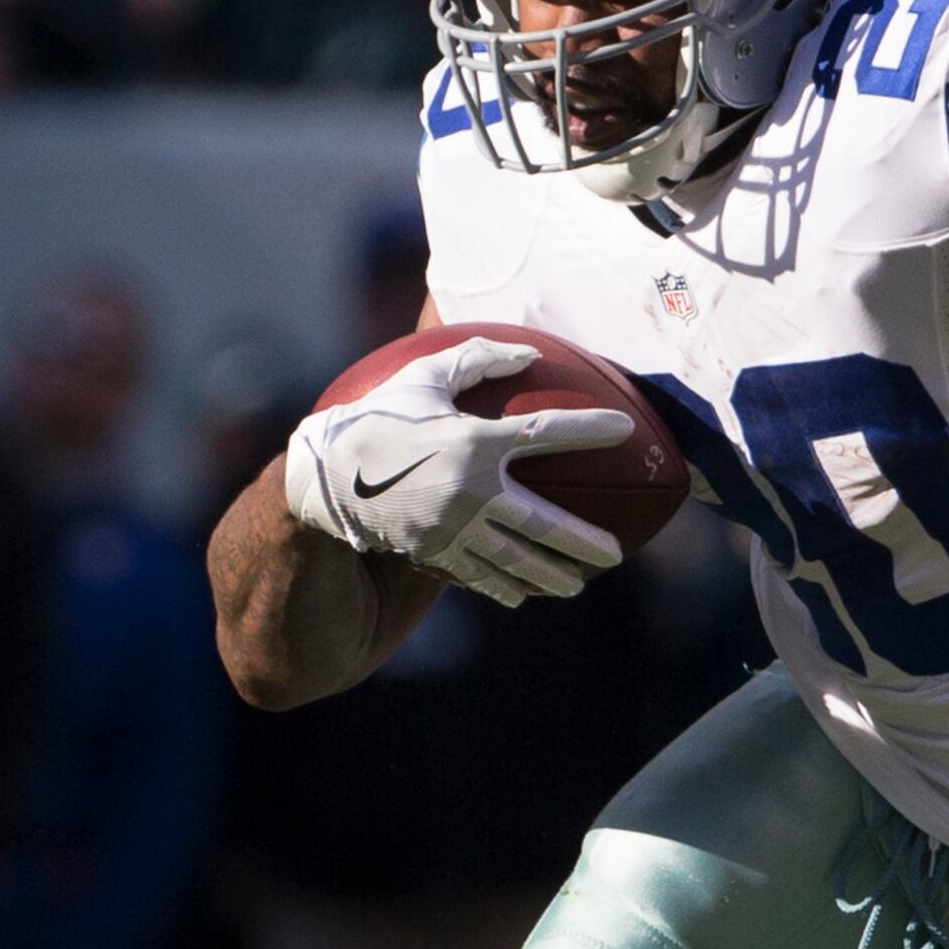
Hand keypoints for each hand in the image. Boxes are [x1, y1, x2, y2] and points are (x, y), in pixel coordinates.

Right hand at [284, 336, 631, 605]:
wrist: (322, 472)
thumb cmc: (379, 416)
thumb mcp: (423, 376)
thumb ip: (476, 359)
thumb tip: (530, 354)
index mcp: (472, 443)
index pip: (544, 433)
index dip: (589, 429)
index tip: (626, 429)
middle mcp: (469, 491)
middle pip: (544, 523)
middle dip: (584, 542)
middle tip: (616, 555)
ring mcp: (451, 528)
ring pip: (516, 560)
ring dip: (551, 575)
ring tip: (578, 583)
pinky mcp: (432, 552)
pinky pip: (478, 575)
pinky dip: (505, 586)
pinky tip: (525, 594)